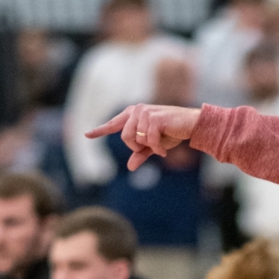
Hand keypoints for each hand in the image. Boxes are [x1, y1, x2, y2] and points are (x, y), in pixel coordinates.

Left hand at [85, 104, 200, 169]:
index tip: (86, 135)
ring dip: (150, 147)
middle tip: (152, 147)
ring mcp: (145, 113)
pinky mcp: (154, 118)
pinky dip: (157, 149)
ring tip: (161, 143)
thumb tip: (130, 167)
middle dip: (138, 147)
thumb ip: (141, 154)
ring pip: (136, 140)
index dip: (99, 131)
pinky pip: (149, 141)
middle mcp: (137, 110)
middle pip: (125, 137)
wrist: (192, 124)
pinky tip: (164, 151)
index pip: (113, 124)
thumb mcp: (154, 146)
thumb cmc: (173, 132)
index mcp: (133, 114)